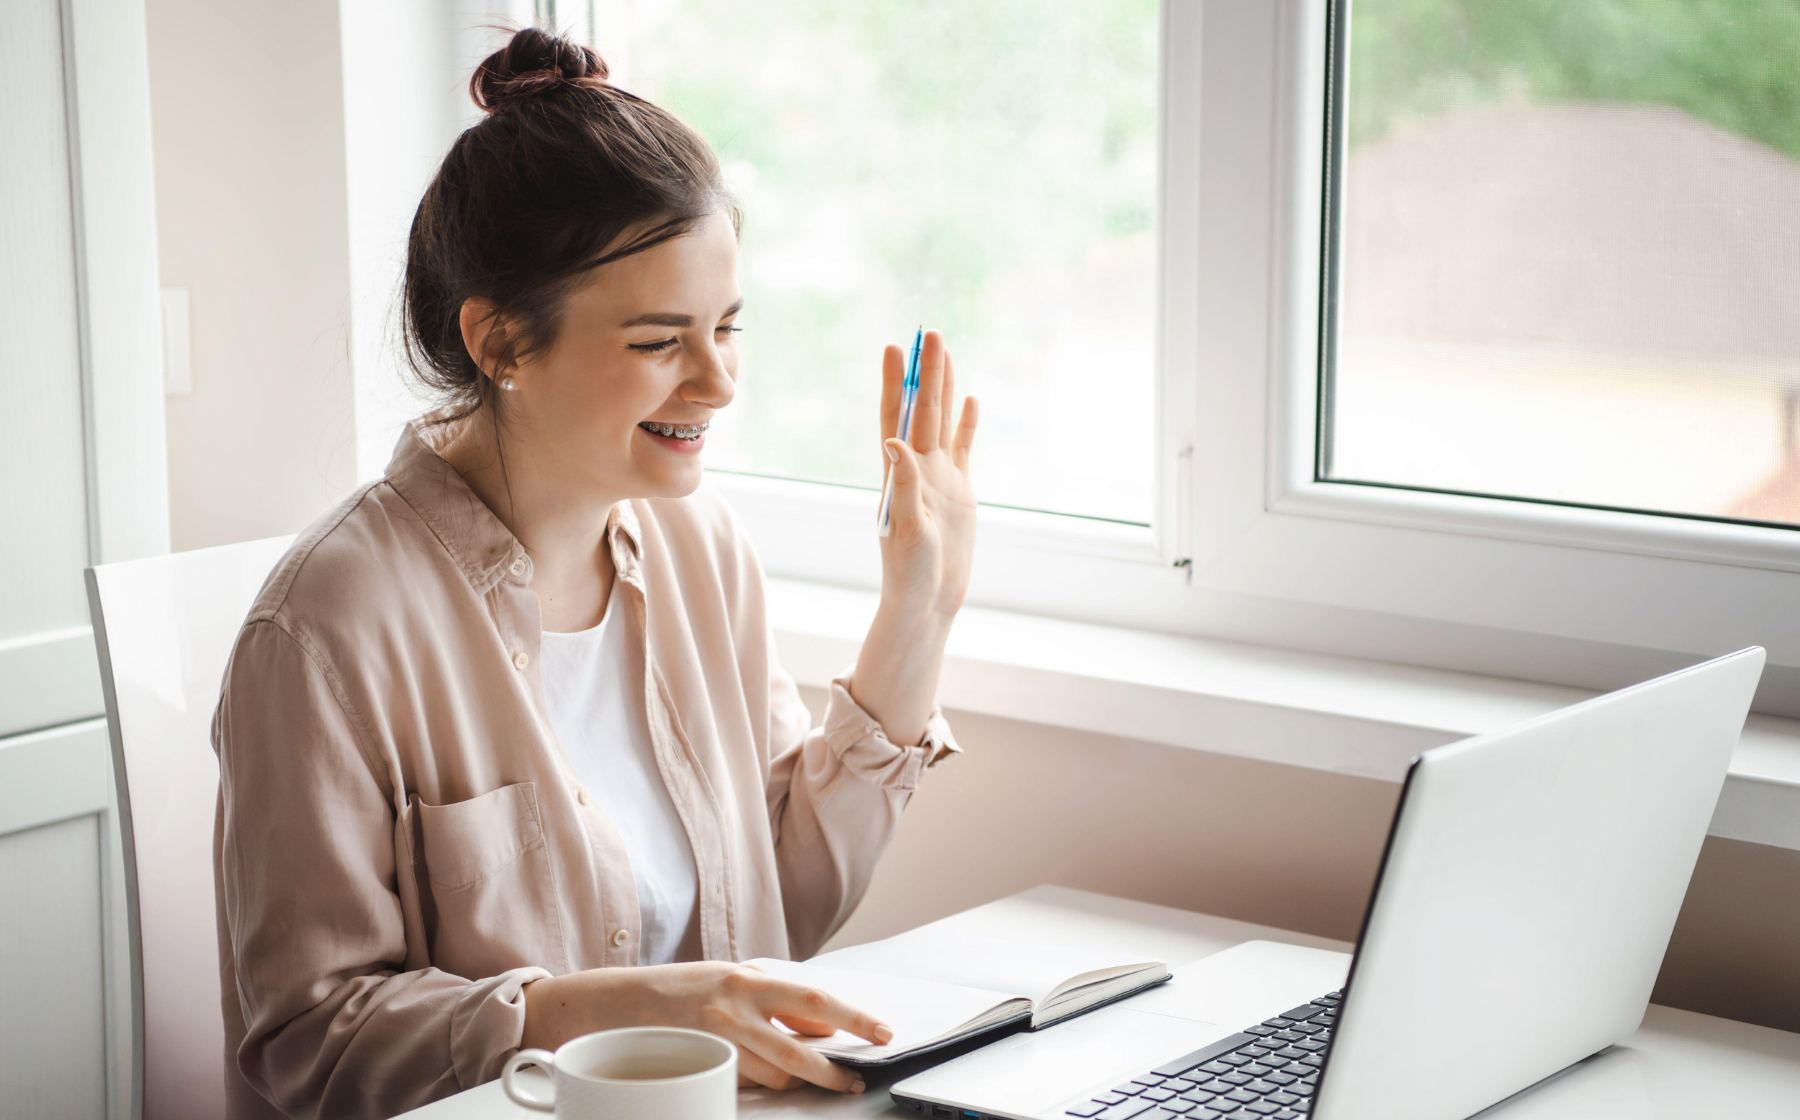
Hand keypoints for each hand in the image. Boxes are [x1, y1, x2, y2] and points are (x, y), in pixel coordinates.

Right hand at [521, 961, 892, 1092]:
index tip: (881, 1032)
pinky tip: (760, 1077)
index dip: (853, 1017)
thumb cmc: (676, 991)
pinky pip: (744, 1085)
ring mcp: (714, 1042)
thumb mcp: (731, 981)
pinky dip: (759, 1084)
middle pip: (798, 1050)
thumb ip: (777, 1000)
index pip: (814, 999)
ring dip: (794, 1080)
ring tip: (808, 1080)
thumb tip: (824, 1022)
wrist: (608, 1006)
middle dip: (833, 1071)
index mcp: (748, 979)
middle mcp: (733, 1009)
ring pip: (774, 1075)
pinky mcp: (698, 1068)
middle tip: (853, 1081)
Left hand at [878, 330, 977, 619]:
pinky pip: (964, 449)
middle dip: (926, 372)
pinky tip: (969, 399)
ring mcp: (939, 477)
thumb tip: (893, 439)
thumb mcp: (906, 527)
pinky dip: (966, 424)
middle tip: (929, 332)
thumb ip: (904, 484)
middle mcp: (916, 468)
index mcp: (898, 473)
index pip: (895, 417)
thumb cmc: (910, 571)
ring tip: (946, 351)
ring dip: (945, 388)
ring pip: (943, 422)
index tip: (894, 348)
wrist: (930, 599)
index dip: (896, 383)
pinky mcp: (959, 492)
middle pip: (923, 410)